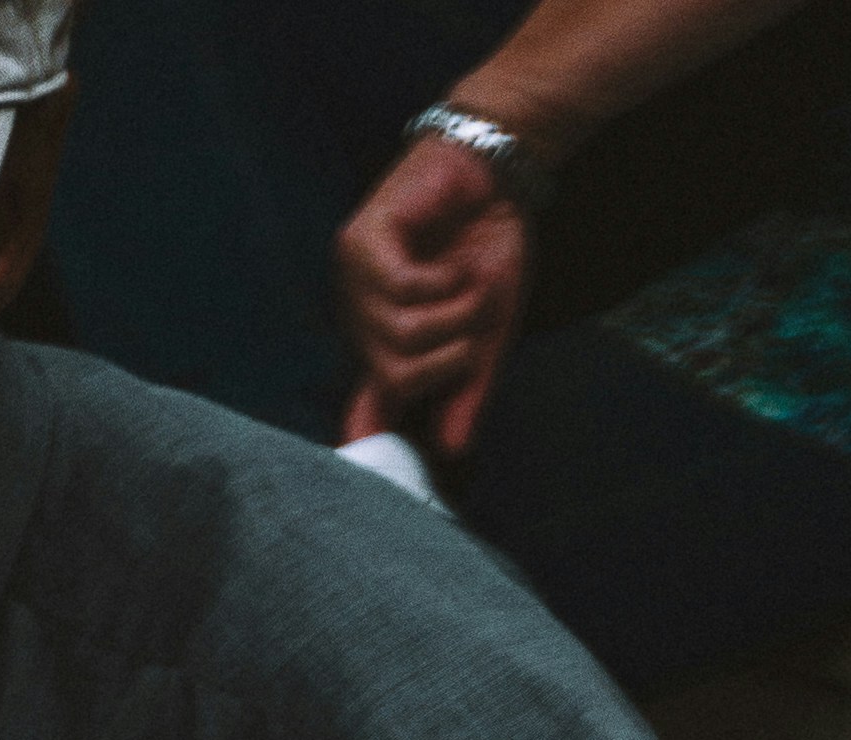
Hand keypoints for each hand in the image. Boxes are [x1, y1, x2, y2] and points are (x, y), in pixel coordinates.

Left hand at [337, 128, 534, 455]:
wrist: (496, 172)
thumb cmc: (487, 246)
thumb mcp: (487, 330)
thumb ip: (468, 386)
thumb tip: (454, 450)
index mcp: (386, 342)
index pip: (367, 401)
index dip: (365, 431)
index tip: (364, 457)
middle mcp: (362, 319)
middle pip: (396, 378)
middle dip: (450, 358)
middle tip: (474, 323)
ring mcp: (354, 282)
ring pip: (402, 336)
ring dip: (455, 315)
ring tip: (470, 286)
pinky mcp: (361, 244)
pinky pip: (403, 292)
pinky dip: (443, 284)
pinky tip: (454, 265)